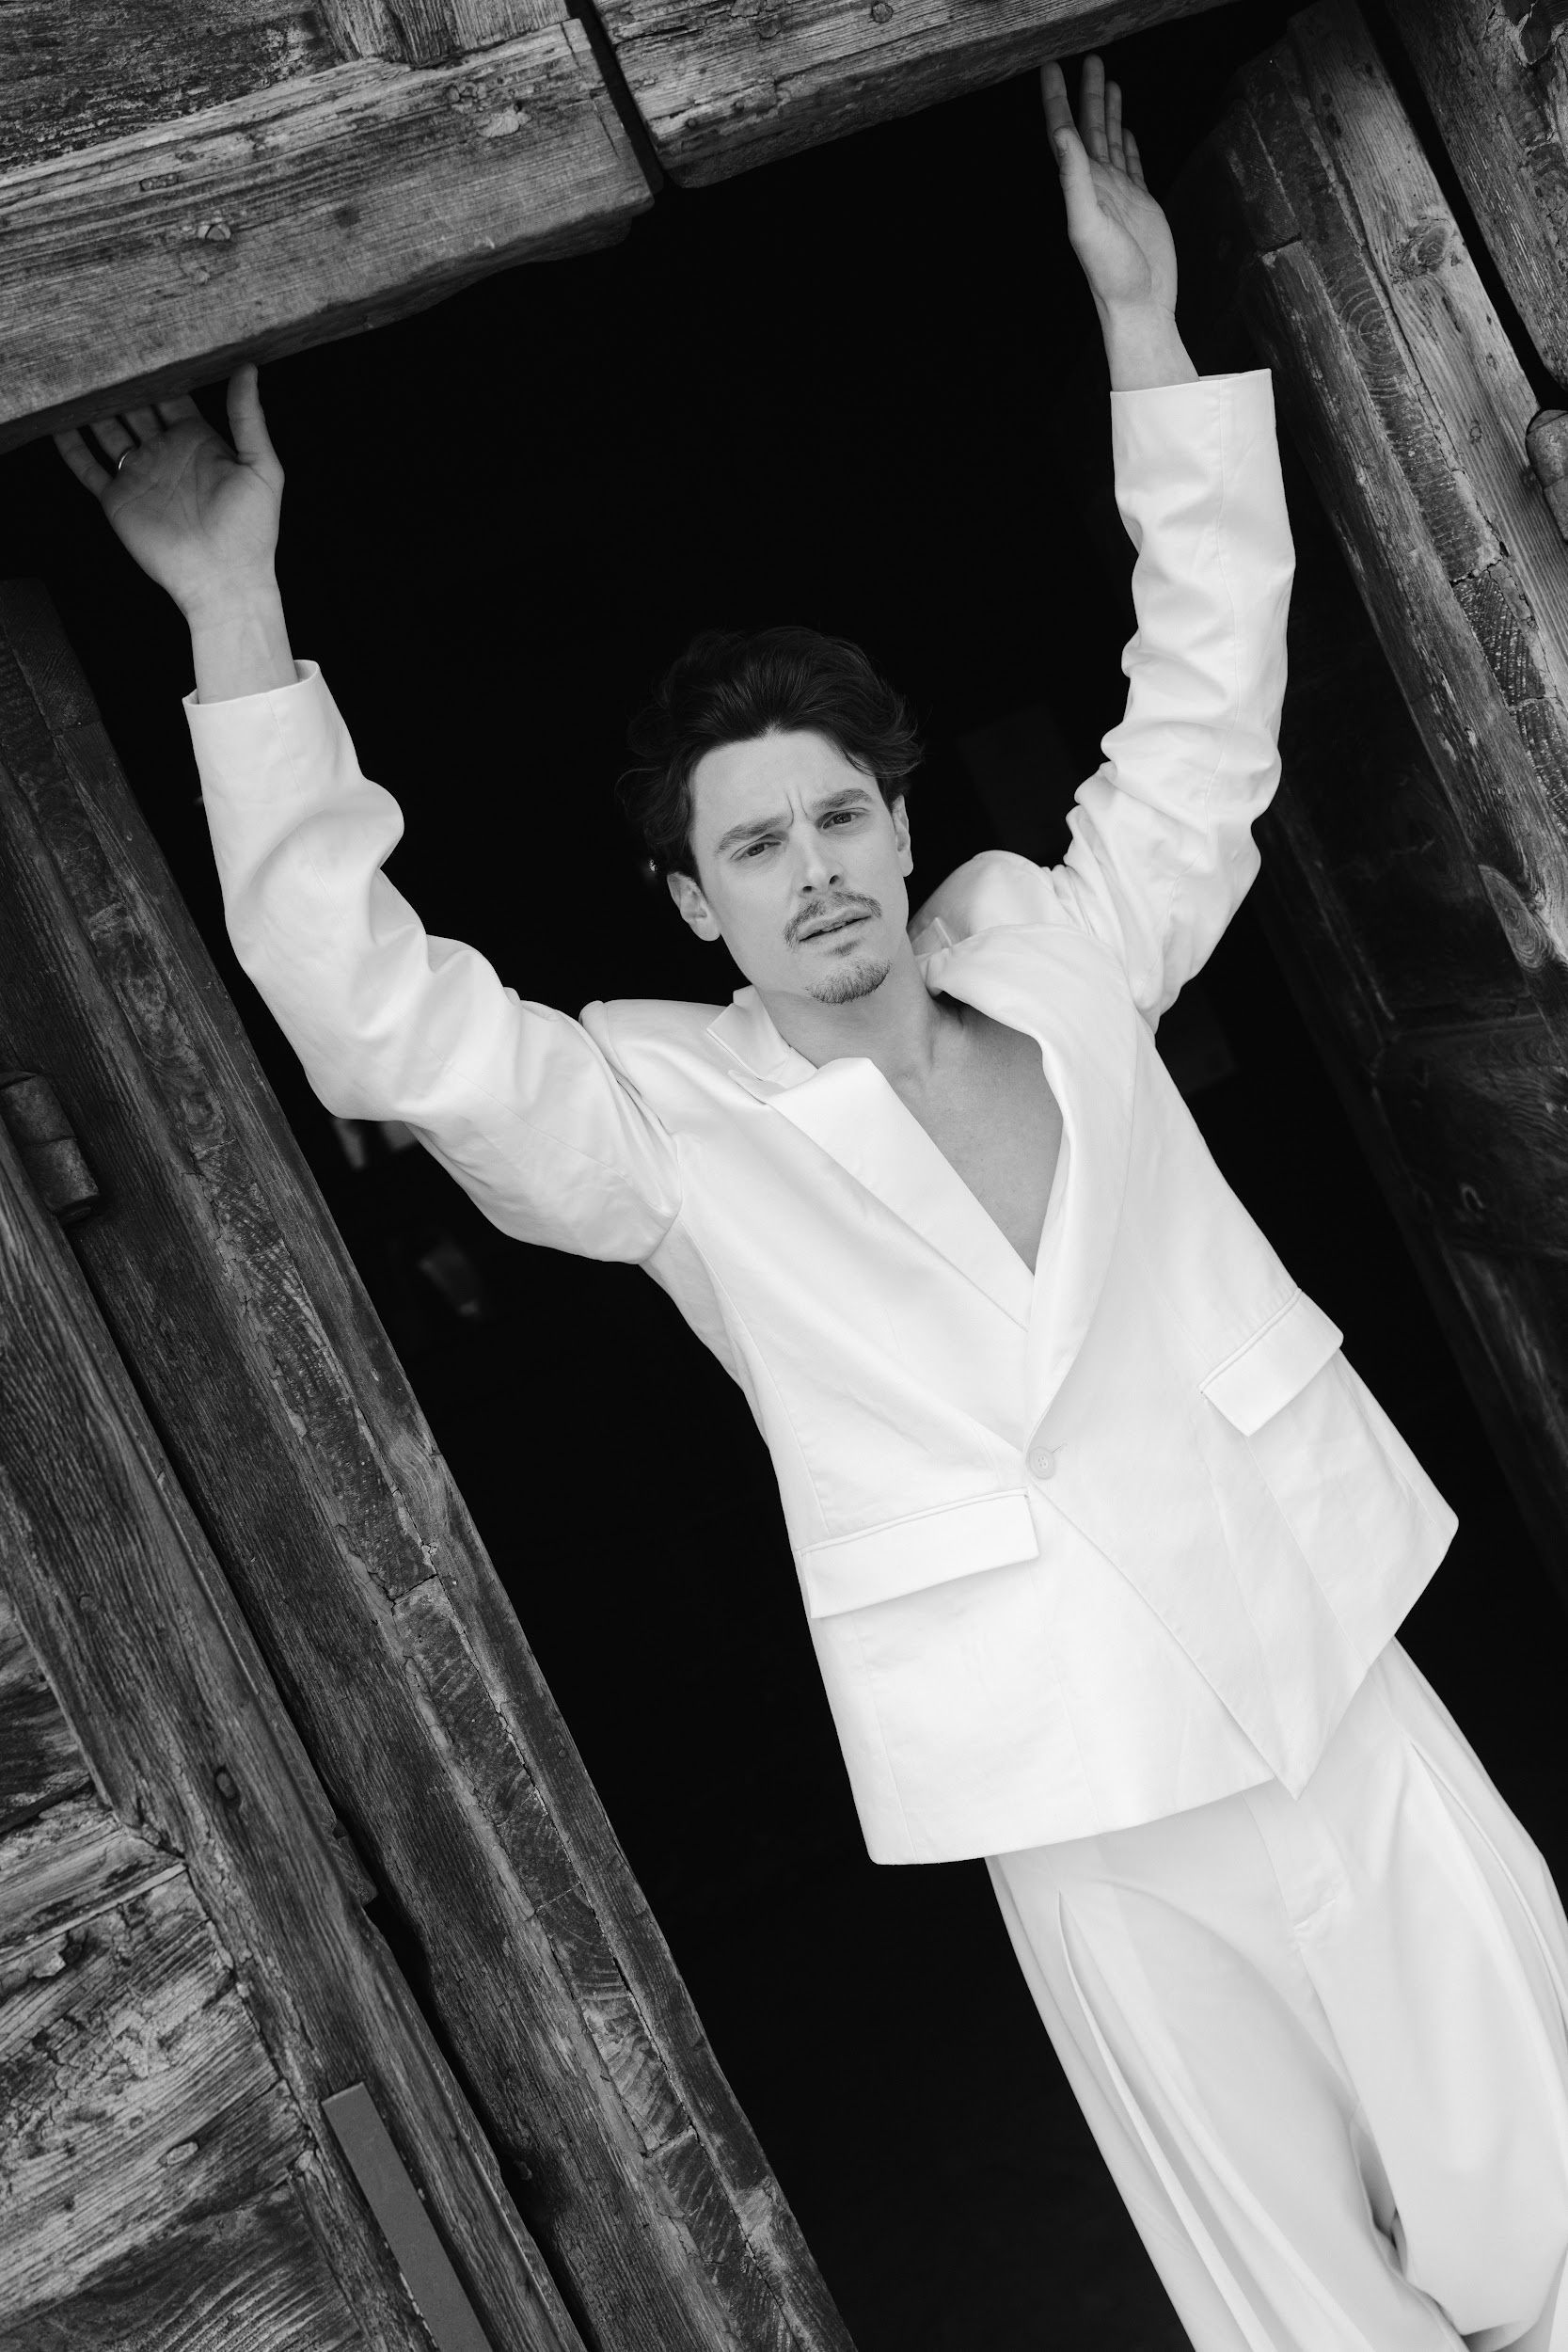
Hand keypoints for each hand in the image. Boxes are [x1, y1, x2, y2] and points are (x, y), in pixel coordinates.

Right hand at [53, 363, 283, 619]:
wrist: (224, 580)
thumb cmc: (252, 530)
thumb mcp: (261, 467)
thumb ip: (248, 417)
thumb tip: (246, 369)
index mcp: (198, 441)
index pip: (171, 397)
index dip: (158, 372)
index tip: (142, 341)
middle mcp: (165, 453)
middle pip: (135, 408)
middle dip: (121, 384)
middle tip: (102, 350)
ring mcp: (139, 475)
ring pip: (108, 432)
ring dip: (93, 408)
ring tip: (77, 377)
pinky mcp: (118, 499)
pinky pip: (88, 468)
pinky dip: (71, 447)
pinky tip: (57, 423)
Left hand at [1042, 56, 1176, 327]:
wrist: (1141, 306)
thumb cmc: (1113, 274)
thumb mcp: (1088, 224)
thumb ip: (1074, 179)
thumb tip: (1061, 136)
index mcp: (1081, 186)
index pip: (1064, 134)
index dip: (1057, 100)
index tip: (1051, 68)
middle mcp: (1097, 186)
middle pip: (1089, 129)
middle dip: (1087, 94)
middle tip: (1089, 60)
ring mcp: (1119, 194)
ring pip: (1111, 141)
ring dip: (1107, 111)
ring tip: (1108, 80)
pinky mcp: (1140, 204)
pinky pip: (1131, 164)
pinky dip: (1127, 143)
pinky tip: (1124, 129)